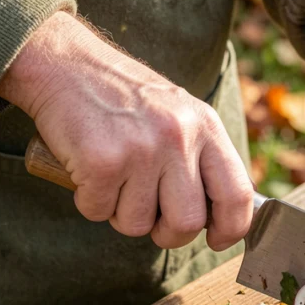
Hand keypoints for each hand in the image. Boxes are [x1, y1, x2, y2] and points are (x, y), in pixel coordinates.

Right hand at [0, 12, 253, 250]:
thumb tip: (221, 216)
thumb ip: (202, 159)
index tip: (216, 240)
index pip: (238, 193)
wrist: (66, 64)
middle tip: (150, 216)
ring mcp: (141, 149)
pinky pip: (99, 211)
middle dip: (166, 233)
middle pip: (188, 222)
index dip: (231, 228)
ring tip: (114, 178)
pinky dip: (89, 201)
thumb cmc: (125, 100)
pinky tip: (88, 171)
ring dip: (121, 213)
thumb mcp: (180, 116)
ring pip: (138, 224)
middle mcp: (179, 137)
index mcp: (206, 126)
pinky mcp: (102, 161)